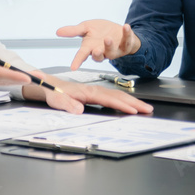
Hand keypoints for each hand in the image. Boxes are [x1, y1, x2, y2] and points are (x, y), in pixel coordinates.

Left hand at [22, 77, 153, 114]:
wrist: (46, 84)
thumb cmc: (51, 91)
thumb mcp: (55, 99)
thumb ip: (66, 104)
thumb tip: (79, 110)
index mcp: (87, 91)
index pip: (108, 98)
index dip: (122, 105)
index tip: (134, 110)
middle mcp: (93, 90)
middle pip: (117, 96)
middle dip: (134, 103)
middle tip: (148, 109)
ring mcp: (95, 92)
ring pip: (116, 96)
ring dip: (131, 102)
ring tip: (145, 108)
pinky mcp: (94, 94)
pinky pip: (112, 97)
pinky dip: (124, 101)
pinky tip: (130, 106)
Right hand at [56, 19, 141, 69]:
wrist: (117, 31)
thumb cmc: (100, 31)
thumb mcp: (86, 27)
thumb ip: (74, 31)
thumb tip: (58, 31)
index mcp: (91, 48)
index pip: (82, 55)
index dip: (77, 61)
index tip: (73, 67)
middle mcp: (102, 51)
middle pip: (98, 56)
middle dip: (97, 54)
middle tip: (96, 50)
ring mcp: (114, 49)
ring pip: (112, 52)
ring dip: (109, 46)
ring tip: (108, 39)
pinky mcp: (125, 44)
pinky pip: (127, 41)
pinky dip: (127, 34)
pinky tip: (125, 26)